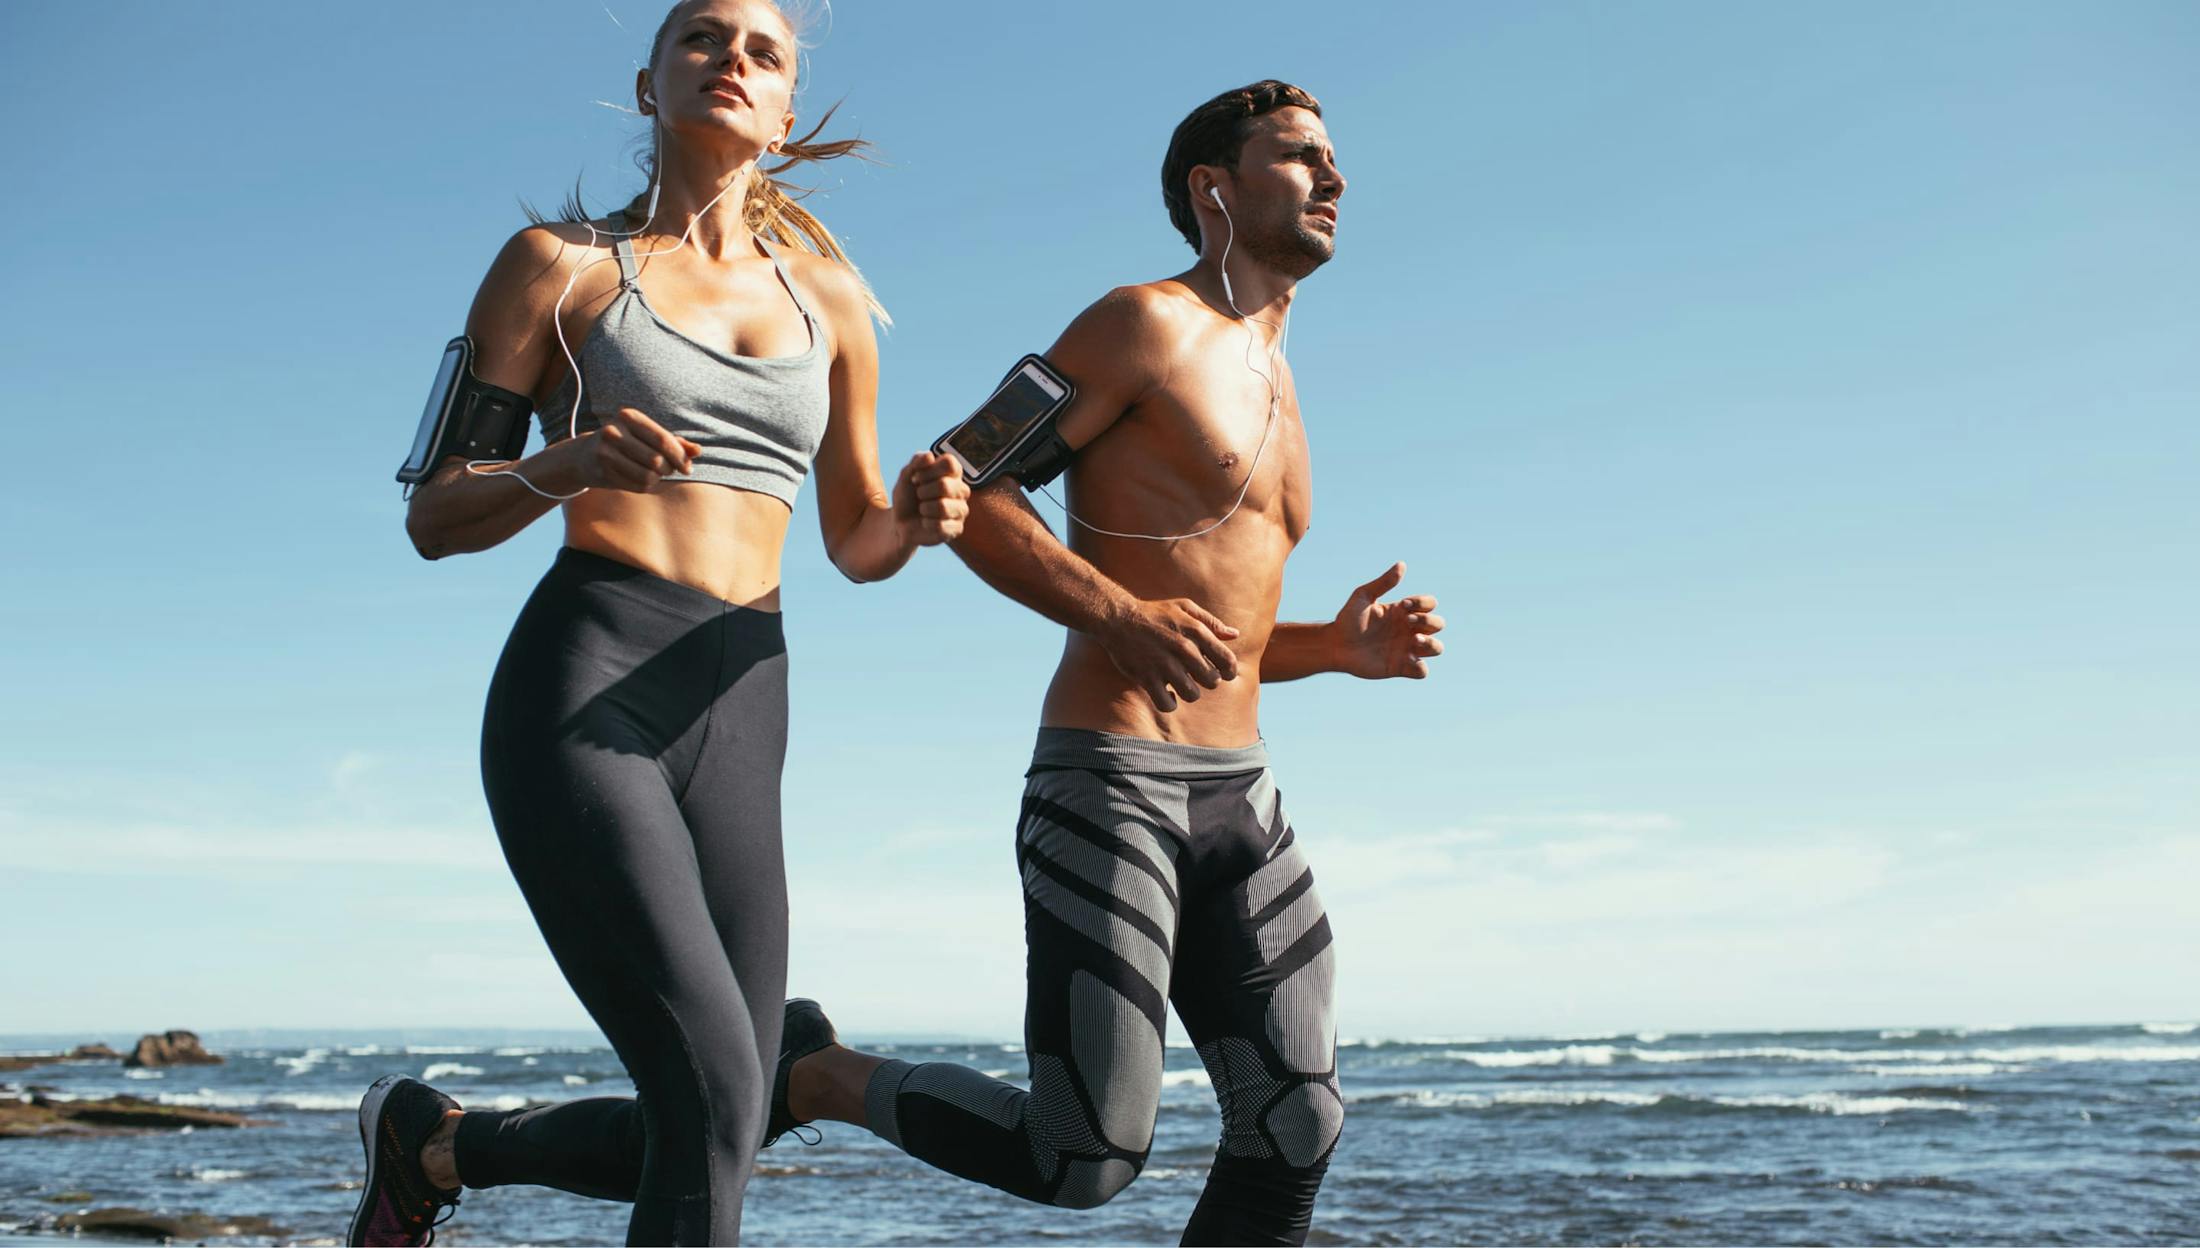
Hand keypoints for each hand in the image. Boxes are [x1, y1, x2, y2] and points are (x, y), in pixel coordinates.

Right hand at [553, 407, 700, 492]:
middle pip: (657, 460)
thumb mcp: (648, 436)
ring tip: (654, 474)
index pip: (663, 440)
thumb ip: (675, 442)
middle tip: (668, 470)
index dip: (680, 457)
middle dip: (669, 469)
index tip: (688, 468)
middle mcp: (614, 431)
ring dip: (657, 479)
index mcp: (629, 416)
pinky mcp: (601, 472)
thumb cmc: (627, 443)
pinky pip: (637, 486)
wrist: (584, 455)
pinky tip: (640, 479)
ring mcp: (605, 452)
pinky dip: (646, 486)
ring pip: (648, 476)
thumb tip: (698, 451)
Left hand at [892, 451, 970, 545]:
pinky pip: (940, 526)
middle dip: (923, 491)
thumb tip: (930, 456)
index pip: (950, 463)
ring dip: (924, 508)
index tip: (916, 478)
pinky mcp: (957, 529)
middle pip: (945, 485)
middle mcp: (961, 490)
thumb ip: (916, 462)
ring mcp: (961, 510)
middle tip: (919, 496)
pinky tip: (926, 523)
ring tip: (923, 510)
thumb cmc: (907, 497)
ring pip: (942, 507)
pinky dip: (926, 523)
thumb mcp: (906, 476)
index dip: (929, 470)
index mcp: (952, 473)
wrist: (900, 522)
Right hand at [1100, 598, 1242, 712]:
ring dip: (1188, 692)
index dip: (1229, 672)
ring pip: (1192, 695)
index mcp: (1196, 631)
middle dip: (1206, 681)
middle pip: (1211, 681)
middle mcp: (1183, 648)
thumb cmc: (1155, 613)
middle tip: (1194, 675)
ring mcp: (1165, 664)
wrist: (1118, 618)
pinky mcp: (1147, 677)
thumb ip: (1211, 622)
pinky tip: (1165, 693)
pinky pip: (1167, 704)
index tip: (1222, 673)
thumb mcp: (1184, 607)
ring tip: (1179, 684)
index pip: (1227, 661)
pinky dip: (1168, 703)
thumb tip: (1235, 635)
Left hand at [1332, 562, 1444, 679]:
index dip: (1423, 603)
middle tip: (1408, 621)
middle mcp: (1408, 631)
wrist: (1334, 645)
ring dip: (1432, 643)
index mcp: (1403, 612)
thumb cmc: (1347, 619)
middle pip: (1438, 625)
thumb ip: (1383, 583)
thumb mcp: (1363, 596)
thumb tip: (1401, 565)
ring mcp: (1406, 649)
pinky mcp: (1400, 668)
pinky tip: (1407, 659)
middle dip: (1429, 621)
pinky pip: (1422, 671)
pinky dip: (1420, 667)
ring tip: (1415, 640)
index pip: (1429, 605)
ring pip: (1436, 648)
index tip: (1403, 604)